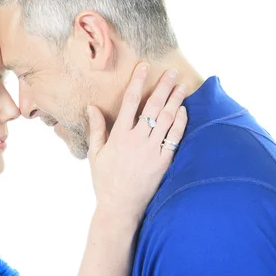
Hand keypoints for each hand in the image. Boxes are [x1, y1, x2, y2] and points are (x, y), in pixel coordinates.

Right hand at [87, 63, 187, 221]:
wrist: (120, 207)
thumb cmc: (105, 181)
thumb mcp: (95, 154)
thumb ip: (96, 129)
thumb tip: (92, 107)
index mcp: (119, 135)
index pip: (130, 101)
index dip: (138, 82)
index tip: (144, 67)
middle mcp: (137, 139)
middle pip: (153, 106)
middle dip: (163, 86)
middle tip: (171, 72)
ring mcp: (152, 150)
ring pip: (167, 119)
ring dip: (175, 100)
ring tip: (182, 86)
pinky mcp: (163, 162)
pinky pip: (174, 137)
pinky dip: (180, 122)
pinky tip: (184, 111)